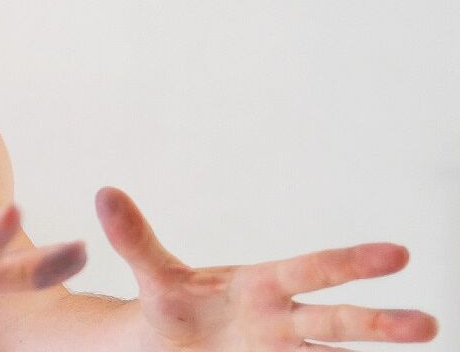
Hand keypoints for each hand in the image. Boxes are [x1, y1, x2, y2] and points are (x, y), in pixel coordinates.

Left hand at [96, 187, 437, 350]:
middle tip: (427, 323)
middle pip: (335, 320)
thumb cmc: (170, 306)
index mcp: (260, 286)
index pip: (309, 271)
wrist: (162, 345)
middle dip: (378, 323)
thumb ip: (134, 239)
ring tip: (422, 343)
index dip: (349, 263)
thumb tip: (103, 193)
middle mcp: (282, 321)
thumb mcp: (152, 276)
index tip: (397, 254)